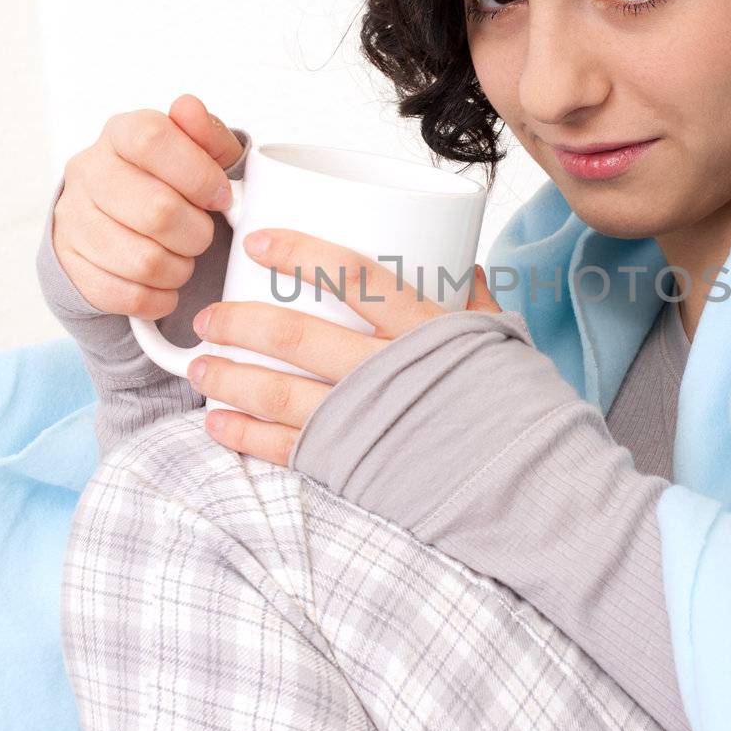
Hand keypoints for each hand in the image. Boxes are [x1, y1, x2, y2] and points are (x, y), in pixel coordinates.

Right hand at [51, 94, 241, 317]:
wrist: (118, 222)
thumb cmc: (170, 184)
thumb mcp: (200, 154)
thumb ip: (206, 134)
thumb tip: (189, 109)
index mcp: (120, 133)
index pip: (152, 138)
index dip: (198, 173)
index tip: (221, 197)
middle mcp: (88, 171)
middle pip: (157, 210)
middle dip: (198, 232)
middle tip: (202, 234)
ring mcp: (73, 219)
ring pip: (145, 261)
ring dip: (181, 268)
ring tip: (183, 258)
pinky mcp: (70, 267)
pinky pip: (128, 295)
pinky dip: (159, 296)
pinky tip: (164, 281)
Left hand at [187, 228, 502, 464]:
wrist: (531, 490)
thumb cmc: (522, 413)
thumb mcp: (503, 344)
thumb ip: (476, 303)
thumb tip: (465, 267)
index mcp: (426, 331)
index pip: (352, 276)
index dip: (299, 252)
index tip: (259, 240)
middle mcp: (387, 372)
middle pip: (295, 335)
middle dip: (240, 322)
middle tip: (209, 317)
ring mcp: (365, 423)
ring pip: (276, 393)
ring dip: (227, 377)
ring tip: (199, 367)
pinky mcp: (352, 469)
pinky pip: (284, 450)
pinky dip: (243, 436)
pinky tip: (218, 424)